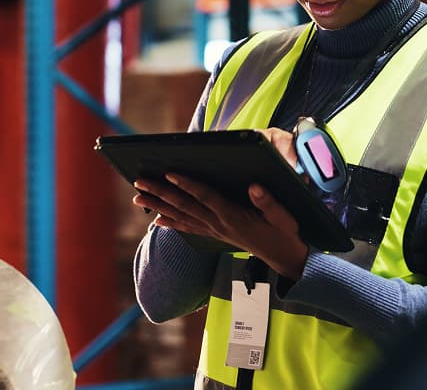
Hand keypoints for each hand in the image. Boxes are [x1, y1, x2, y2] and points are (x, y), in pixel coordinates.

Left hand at [133, 172, 307, 280]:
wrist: (284, 257)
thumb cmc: (284, 232)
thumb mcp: (283, 216)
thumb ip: (268, 202)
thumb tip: (254, 186)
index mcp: (234, 216)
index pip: (206, 197)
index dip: (188, 184)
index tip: (170, 173)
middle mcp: (219, 224)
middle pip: (185, 206)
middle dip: (161, 193)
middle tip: (139, 183)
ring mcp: (215, 231)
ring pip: (182, 216)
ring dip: (159, 205)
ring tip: (138, 197)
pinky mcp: (216, 235)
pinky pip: (188, 229)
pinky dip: (171, 223)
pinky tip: (157, 220)